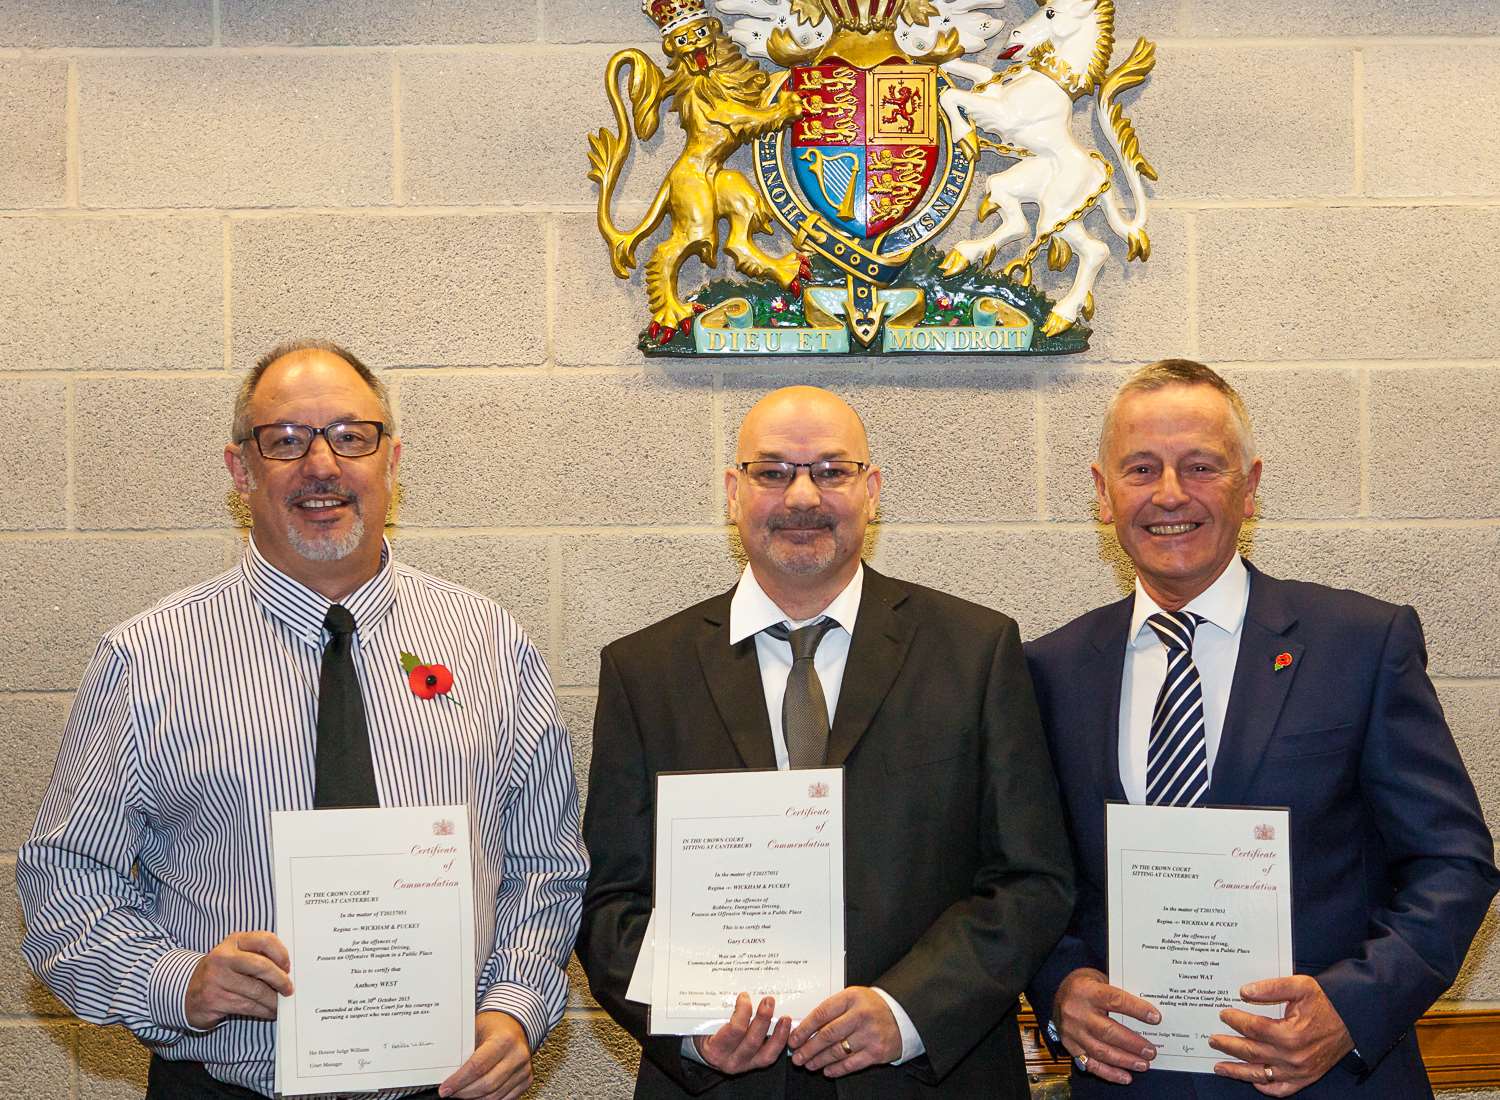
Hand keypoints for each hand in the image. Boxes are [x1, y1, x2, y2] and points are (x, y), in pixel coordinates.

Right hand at [184, 931, 292, 1028]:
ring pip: (256, 991)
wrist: (189, 990)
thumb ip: (259, 956)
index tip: (288, 966)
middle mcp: (224, 957)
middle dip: (280, 980)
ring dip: (273, 1001)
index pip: (264, 940)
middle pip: (261, 966)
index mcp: (234, 941)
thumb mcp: (237, 954)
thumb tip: (287, 971)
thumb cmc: (223, 971)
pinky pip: (247, 1007)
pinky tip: (268, 1012)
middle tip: (289, 989)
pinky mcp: (214, 1000)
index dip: (281, 953)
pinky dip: (263, 1011)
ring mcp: (217, 979)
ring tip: (280, 1004)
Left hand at [440, 1011, 531, 1098]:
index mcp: (504, 1039)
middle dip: (464, 1093)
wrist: (514, 1024)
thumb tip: (446, 1071)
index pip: (477, 1067)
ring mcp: (524, 1069)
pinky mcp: (526, 1079)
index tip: (445, 1089)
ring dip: (475, 1098)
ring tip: (462, 1094)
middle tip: (451, 1093)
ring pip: (495, 1096)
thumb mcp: (475, 1029)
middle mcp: (517, 1054)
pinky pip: (505, 1099)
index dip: (459, 1081)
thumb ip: (464, 1050)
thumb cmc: (493, 1025)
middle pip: (487, 1084)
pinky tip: (476, 1095)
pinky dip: (488, 1099)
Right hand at [694, 993, 790, 1074]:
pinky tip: (785, 1029)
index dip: (743, 1012)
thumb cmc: (702, 1034)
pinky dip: (780, 1043)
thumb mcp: (703, 1022)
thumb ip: (715, 1009)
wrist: (703, 1053)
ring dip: (778, 1033)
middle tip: (768, 1001)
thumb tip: (730, 987)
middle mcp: (730, 1061)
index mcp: (715, 1049)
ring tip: (785, 1017)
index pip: (734, 1030)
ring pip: (765, 1052)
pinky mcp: (755, 1065)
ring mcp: (745, 1065)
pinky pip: (770, 1056)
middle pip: (752, 1040)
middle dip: (763, 1019)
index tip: (745, 996)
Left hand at [788, 986, 900, 1077]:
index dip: (804, 1029)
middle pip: (827, 1035)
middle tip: (797, 1056)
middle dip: (808, 1048)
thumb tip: (805, 1027)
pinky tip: (827, 1070)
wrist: (901, 1015)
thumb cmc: (872, 1007)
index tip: (794, 1038)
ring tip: (808, 1064)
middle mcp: (860, 1016)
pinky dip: (837, 1069)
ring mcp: (869, 1035)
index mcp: (851, 998)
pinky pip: (852, 1064)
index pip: (821, 1014)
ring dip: (819, 1060)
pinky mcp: (876, 1052)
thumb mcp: (852, 998)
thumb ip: (832, 1010)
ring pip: (837, 1051)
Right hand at [1051, 967, 1159, 1085]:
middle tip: (1151, 1051)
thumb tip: (1146, 1012)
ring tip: (1143, 1064)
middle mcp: (1076, 1012)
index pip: (1114, 1000)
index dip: (1136, 1010)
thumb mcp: (1098, 979)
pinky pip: (1090, 1063)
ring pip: (1101, 1051)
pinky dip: (1109, 1073)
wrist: (1058, 997)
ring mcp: (1072, 1032)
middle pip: (1108, 1031)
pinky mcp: (1070, 1046)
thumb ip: (1119, 992)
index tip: (1155, 1018)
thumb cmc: (1084, 986)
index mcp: (1085, 991)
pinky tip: (1126, 1076)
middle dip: (1132, 1043)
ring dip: (1124, 1060)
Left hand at [1210, 975, 1353, 1095]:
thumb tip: (1244, 991)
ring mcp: (1299, 1071)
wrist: (1352, 1020)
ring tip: (1219, 1067)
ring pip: (1261, 1075)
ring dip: (1238, 1071)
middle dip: (1228, 1046)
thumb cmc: (1326, 1002)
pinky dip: (1266, 1087)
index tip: (1223, 1014)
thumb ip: (1271, 988)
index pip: (1253, 1028)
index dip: (1235, 1020)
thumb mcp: (1300, 986)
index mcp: (1290, 1034)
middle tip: (1212, 1041)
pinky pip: (1282, 1089)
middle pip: (1251, 1052)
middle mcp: (1293, 1057)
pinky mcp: (1306, 1078)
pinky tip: (1253, 1081)